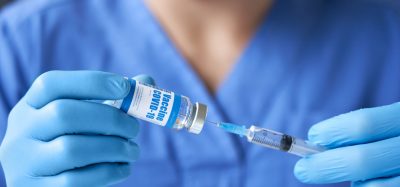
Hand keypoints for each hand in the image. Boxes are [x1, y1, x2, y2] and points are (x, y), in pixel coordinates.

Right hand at [0, 71, 151, 186]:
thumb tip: (146, 80)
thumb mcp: (82, 118)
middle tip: (134, 127)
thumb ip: (112, 100)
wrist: (44, 183)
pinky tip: (123, 167)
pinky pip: (77, 180)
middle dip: (110, 118)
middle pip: (64, 114)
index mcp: (30, 107)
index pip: (52, 84)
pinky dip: (109, 171)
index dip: (92, 82)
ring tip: (132, 150)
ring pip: (72, 149)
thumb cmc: (71, 142)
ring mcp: (26, 163)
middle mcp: (21, 132)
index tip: (124, 87)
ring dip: (114, 148)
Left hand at [294, 102, 399, 185]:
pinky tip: (372, 185)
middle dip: (324, 166)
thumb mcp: (396, 125)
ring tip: (358, 179)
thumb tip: (322, 144)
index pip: (365, 124)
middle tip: (303, 170)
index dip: (334, 131)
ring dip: (357, 184)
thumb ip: (371, 132)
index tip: (314, 135)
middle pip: (362, 161)